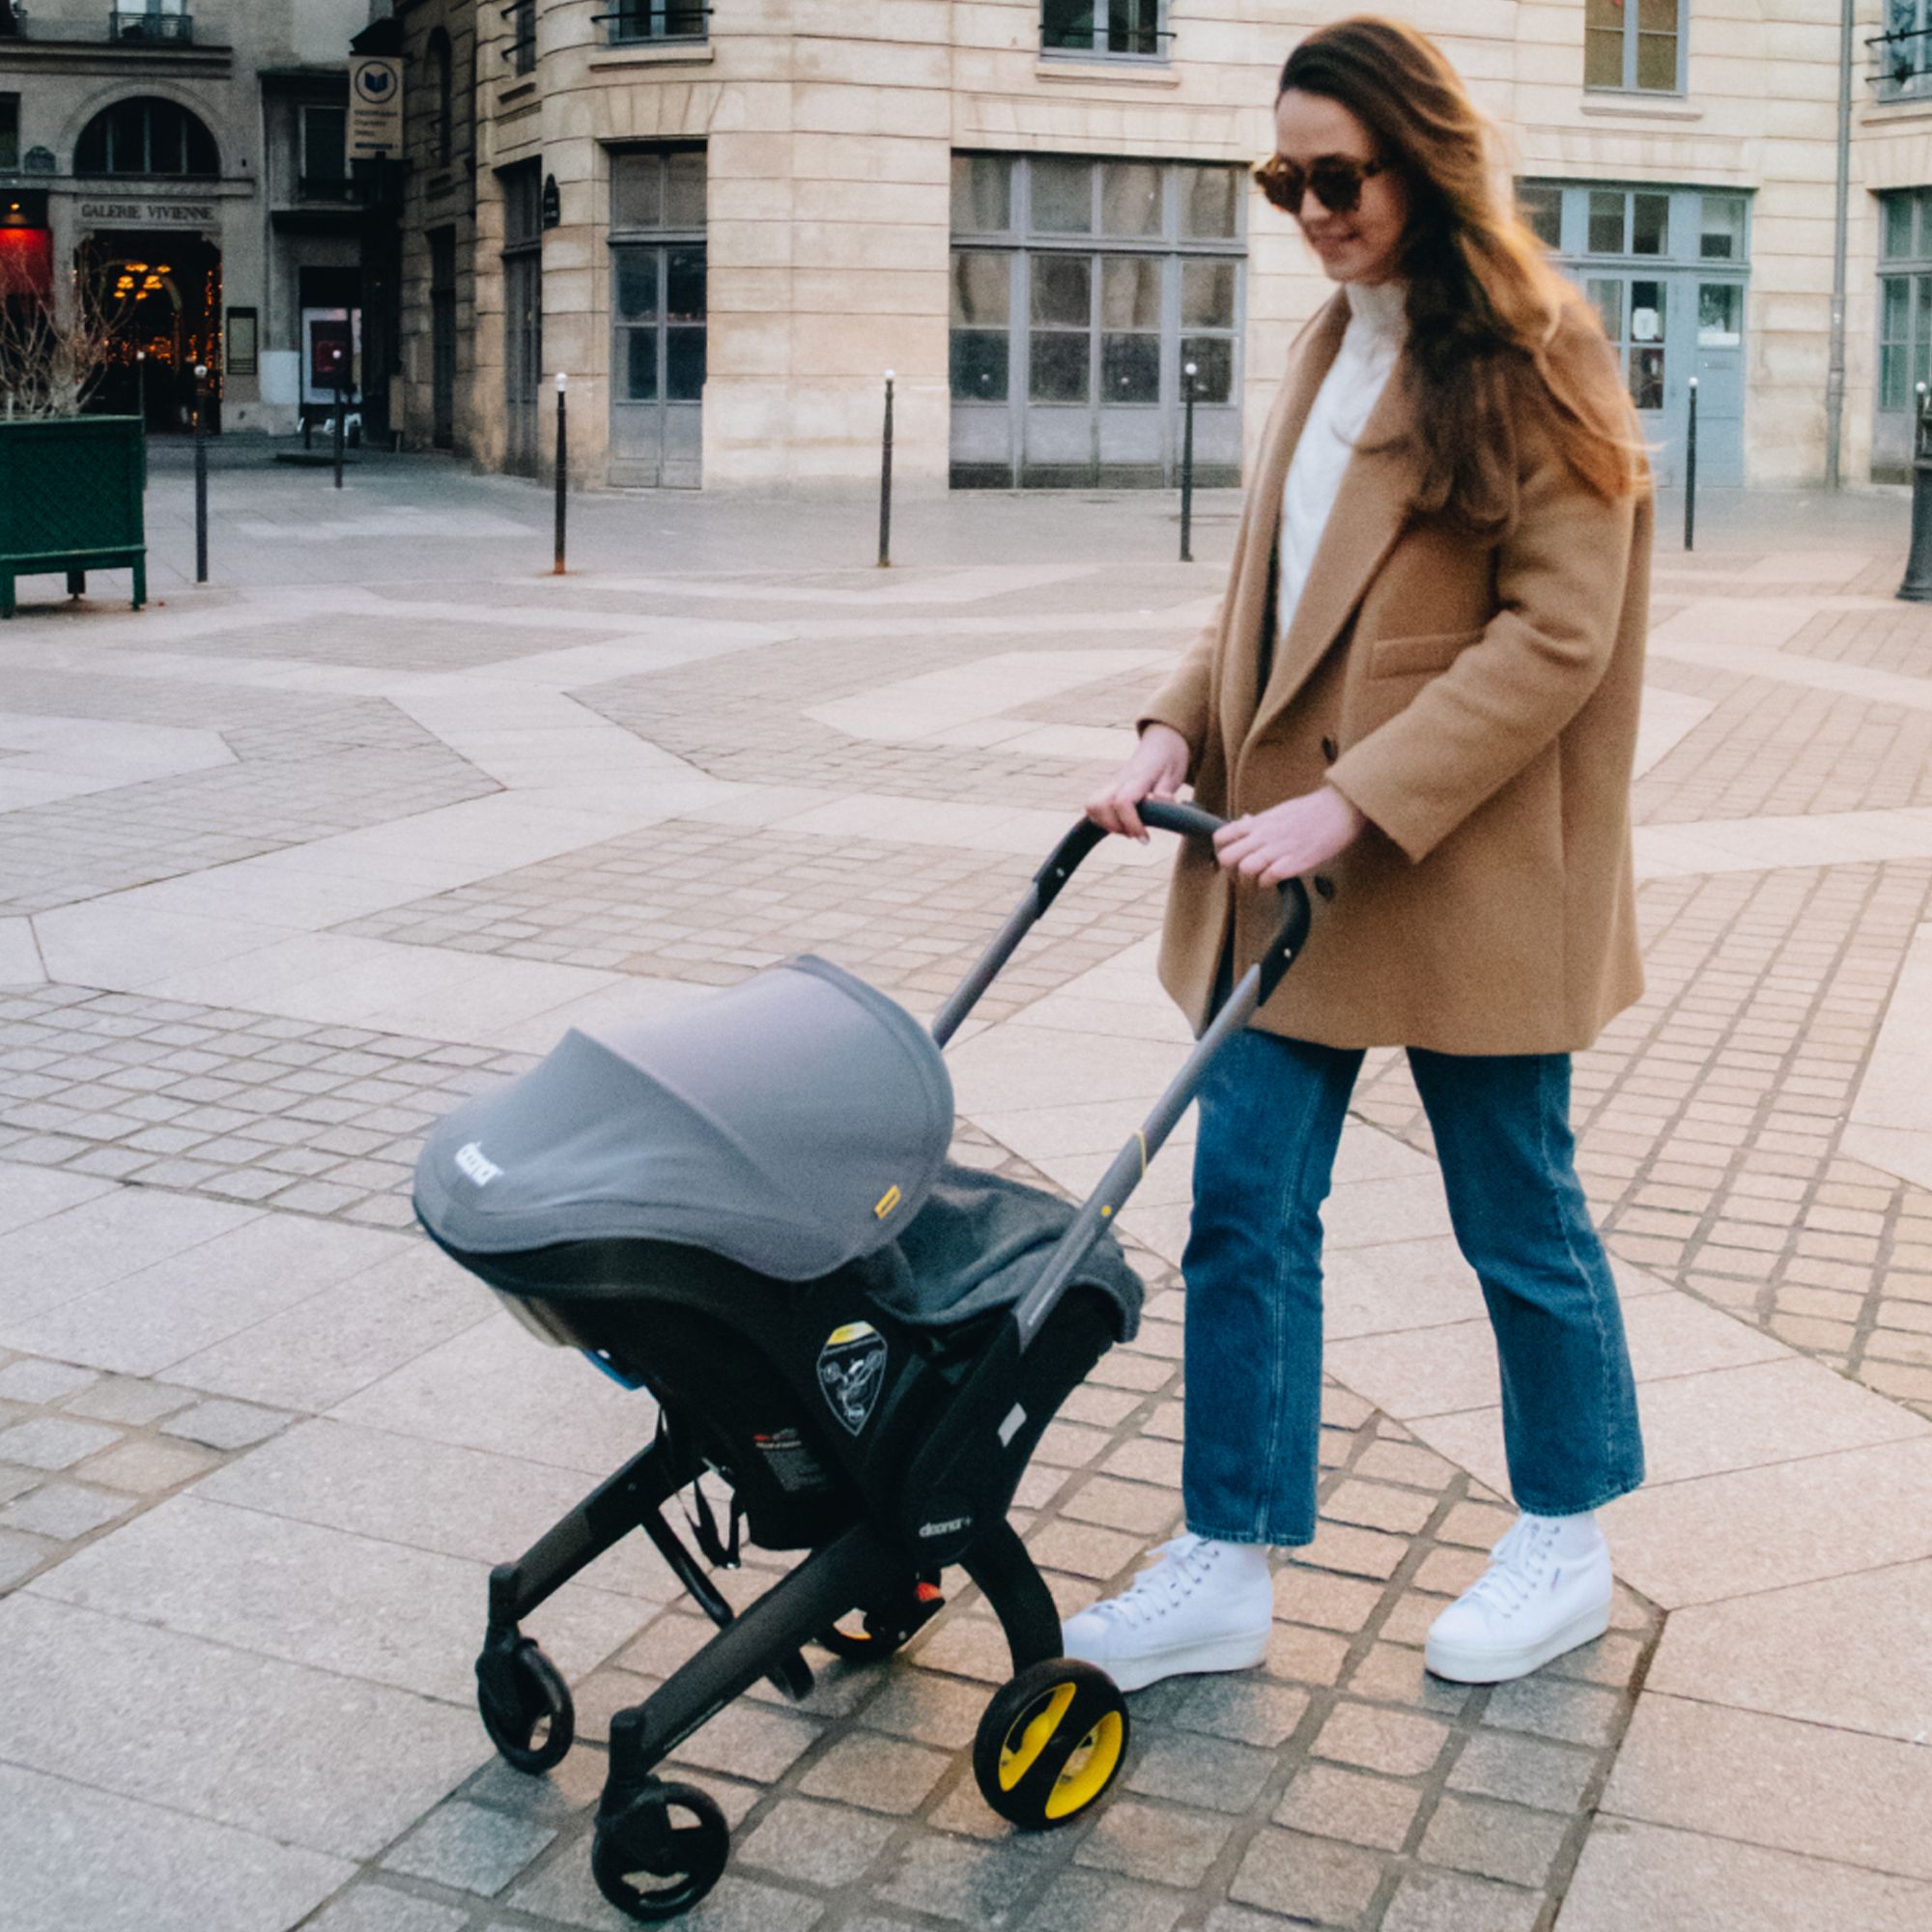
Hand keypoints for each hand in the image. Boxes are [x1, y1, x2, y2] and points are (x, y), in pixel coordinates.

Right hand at [1087, 724, 1189, 840]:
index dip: (1130, 824)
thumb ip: (1166, 790)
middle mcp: (1120, 781)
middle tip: (1135, 834)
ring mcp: (1112, 784)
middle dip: (1113, 826)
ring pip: (1091, 806)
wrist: (1162, 742)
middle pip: (1097, 805)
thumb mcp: (1175, 774)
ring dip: (1105, 824)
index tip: (1144, 838)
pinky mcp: (1108, 789)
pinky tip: (1121, 825)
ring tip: (1127, 830)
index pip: (1122, 802)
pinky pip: (1094, 806)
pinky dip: (1102, 820)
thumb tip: (1163, 802)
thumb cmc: (1170, 759)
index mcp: (1138, 778)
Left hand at [1214, 787, 1365, 885]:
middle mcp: (1263, 835)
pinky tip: (1275, 881)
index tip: (1233, 859)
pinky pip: (1268, 879)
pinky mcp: (1294, 862)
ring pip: (1244, 870)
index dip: (1221, 852)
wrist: (1340, 808)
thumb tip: (1243, 823)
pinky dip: (1267, 885)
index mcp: (1258, 822)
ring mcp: (1278, 849)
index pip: (1220, 837)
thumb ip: (1259, 821)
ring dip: (1248, 882)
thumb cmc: (1312, 810)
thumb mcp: (1279, 811)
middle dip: (1230, 873)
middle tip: (1243, 877)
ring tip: (1260, 882)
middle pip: (1226, 858)